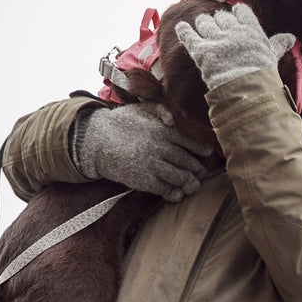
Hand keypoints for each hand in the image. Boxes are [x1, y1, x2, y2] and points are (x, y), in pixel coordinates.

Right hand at [74, 102, 212, 201]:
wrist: (95, 140)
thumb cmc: (121, 123)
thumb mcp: (141, 108)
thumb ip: (162, 110)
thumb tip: (175, 120)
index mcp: (164, 132)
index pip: (192, 144)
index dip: (201, 150)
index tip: (206, 154)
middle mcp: (162, 148)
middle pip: (190, 163)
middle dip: (198, 169)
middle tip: (200, 172)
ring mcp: (154, 165)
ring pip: (182, 178)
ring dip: (189, 183)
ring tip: (191, 184)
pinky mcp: (145, 181)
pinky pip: (167, 190)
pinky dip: (173, 192)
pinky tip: (175, 192)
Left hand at [174, 3, 294, 89]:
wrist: (247, 92)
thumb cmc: (263, 76)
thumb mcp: (272, 57)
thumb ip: (277, 44)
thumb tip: (291, 37)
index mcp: (250, 30)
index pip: (241, 11)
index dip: (238, 14)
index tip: (237, 19)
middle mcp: (232, 31)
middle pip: (221, 16)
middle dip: (220, 21)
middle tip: (220, 30)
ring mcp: (215, 40)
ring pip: (204, 22)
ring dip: (204, 25)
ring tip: (204, 29)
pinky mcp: (200, 51)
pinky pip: (188, 34)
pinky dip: (184, 30)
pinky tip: (182, 27)